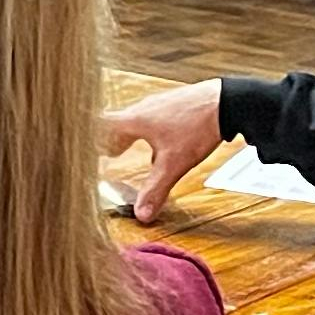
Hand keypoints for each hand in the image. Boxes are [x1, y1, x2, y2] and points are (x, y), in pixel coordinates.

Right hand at [99, 78, 221, 224]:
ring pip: (136, 119)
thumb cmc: (197, 127)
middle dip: (110, 140)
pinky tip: (164, 141)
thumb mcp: (173, 164)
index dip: (92, 138)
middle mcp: (142, 107)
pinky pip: (153, 116)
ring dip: (129, 134)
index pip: (101, 125)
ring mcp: (159, 102)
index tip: (87, 149)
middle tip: (108, 153)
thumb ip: (155, 189)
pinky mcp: (175, 102)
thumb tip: (141, 214)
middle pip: (117, 123)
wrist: (227, 101)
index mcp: (134, 120)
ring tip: (128, 147)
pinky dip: (149, 129)